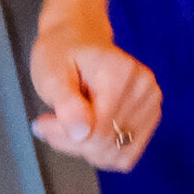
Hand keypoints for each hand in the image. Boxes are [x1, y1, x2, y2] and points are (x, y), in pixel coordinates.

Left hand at [29, 11, 161, 165]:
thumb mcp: (51, 73)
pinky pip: (126, 154)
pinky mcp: (150, 117)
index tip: (43, 123)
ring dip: (87, 148)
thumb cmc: (62, 53)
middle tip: (53, 123)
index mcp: (122, 73)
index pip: (98, 131)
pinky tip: (88, 130)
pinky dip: (103, 150)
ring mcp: (151, 103)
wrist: (78, 39)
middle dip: (73, 142)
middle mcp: (144, 88)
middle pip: (108, 144)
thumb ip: (65, 103)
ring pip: (117, 153)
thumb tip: (82, 133)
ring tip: (71, 123)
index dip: (65, 136)